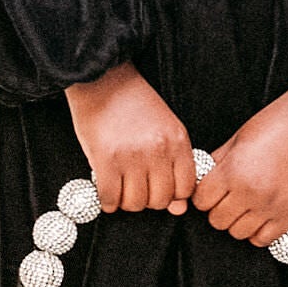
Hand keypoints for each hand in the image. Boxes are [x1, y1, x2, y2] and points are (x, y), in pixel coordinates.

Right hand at [63, 62, 195, 213]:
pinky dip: (108, 202)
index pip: (185, 189)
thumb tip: (178, 208)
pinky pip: (110, 197)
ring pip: (135, 203)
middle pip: (160, 201)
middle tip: (136, 190)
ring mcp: (132, 156)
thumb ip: (174, 166)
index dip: (171, 196)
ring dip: (127, 202)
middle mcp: (158, 151)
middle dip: (148, 201)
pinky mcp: (106, 159)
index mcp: (177, 141)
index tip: (158, 189)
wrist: (102, 79)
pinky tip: (107, 195)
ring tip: (121, 190)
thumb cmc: (134, 103)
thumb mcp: (164, 129)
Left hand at [194, 78, 287, 245]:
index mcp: (234, 171)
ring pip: (238, 233)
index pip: (201, 201)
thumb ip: (218, 162)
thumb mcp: (239, 137)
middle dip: (219, 209)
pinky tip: (260, 215)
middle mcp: (252, 193)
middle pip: (217, 220)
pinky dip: (259, 231)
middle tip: (229, 197)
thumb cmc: (280, 122)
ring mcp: (273, 206)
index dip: (204, 195)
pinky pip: (264, 239)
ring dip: (238, 221)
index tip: (211, 190)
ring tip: (246, 205)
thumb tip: (205, 179)